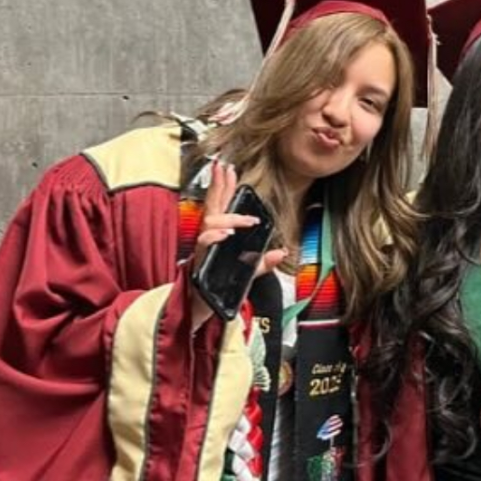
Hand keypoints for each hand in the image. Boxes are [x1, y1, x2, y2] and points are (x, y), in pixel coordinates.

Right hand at [191, 160, 287, 328]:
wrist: (201, 311)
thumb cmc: (218, 290)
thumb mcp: (247, 274)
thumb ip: (262, 263)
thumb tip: (281, 252)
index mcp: (217, 239)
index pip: (220, 208)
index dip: (223, 188)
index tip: (227, 169)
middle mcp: (207, 241)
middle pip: (211, 208)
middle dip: (218, 188)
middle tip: (225, 170)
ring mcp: (202, 251)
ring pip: (209, 223)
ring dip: (228, 218)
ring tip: (246, 219)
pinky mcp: (200, 264)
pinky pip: (204, 246)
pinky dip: (214, 237)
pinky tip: (225, 233)